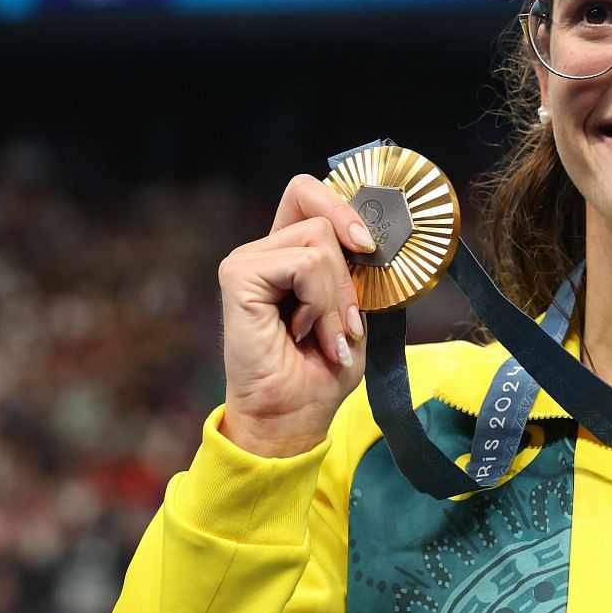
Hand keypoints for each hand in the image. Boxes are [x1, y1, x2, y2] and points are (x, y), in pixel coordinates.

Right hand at [217, 173, 374, 457]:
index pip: (308, 194)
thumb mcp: (355, 314)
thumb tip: (373, 238)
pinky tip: (306, 334)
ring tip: (326, 337)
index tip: (368, 247)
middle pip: (321, 214)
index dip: (342, 206)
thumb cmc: (321, 373)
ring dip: (336, 298)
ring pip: (319, 242)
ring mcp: (247, 261)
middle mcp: (264, 251)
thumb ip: (359, 273)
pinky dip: (321, 302)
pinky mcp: (238, 275)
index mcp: (287, 254)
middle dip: (349, 271)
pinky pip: (304, 263)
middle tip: (347, 322)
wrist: (291, 418)